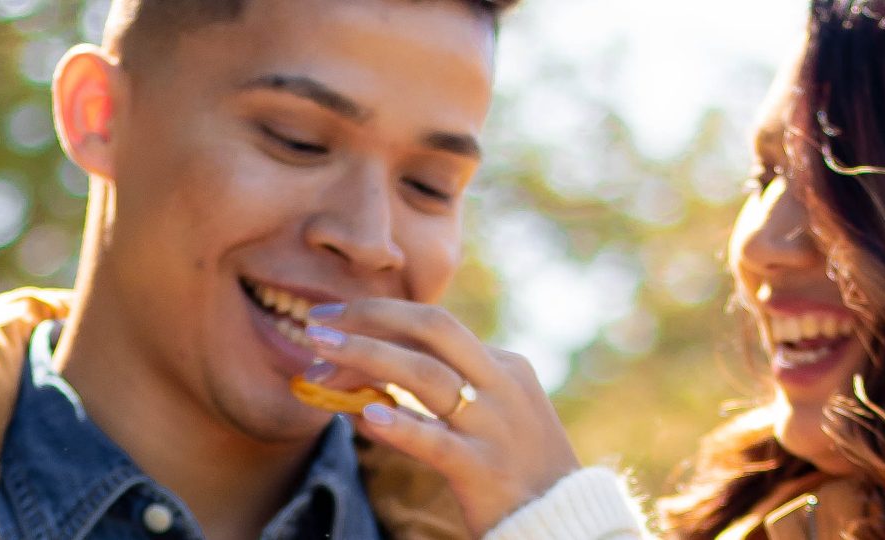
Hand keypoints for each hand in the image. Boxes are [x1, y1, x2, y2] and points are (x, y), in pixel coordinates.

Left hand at [299, 298, 580, 534]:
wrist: (566, 521)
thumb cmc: (516, 470)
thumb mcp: (493, 416)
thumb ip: (443, 395)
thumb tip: (367, 387)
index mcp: (504, 366)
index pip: (435, 326)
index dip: (378, 318)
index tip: (333, 320)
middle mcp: (502, 385)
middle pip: (433, 328)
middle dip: (372, 316)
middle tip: (319, 322)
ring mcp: (495, 426)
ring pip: (427, 376)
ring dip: (367, 359)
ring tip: (319, 359)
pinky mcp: (485, 470)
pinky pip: (436, 442)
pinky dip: (399, 425)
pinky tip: (363, 415)